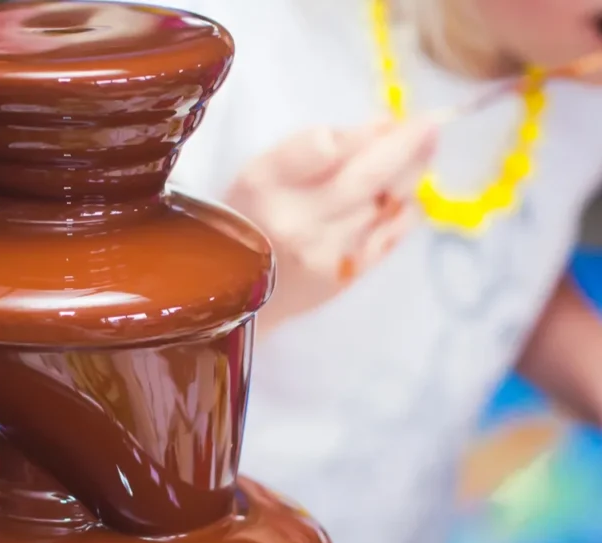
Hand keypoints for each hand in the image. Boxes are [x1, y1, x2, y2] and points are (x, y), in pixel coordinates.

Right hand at [224, 118, 438, 322]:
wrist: (234, 296)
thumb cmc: (247, 221)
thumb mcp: (260, 175)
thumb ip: (311, 149)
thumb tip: (382, 126)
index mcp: (261, 184)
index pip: (321, 146)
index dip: (360, 133)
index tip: (384, 120)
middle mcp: (294, 219)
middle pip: (365, 174)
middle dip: (407, 144)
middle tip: (433, 124)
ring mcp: (325, 251)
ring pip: (388, 201)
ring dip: (412, 172)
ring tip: (424, 150)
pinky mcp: (347, 274)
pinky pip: (394, 231)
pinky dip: (406, 208)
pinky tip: (404, 196)